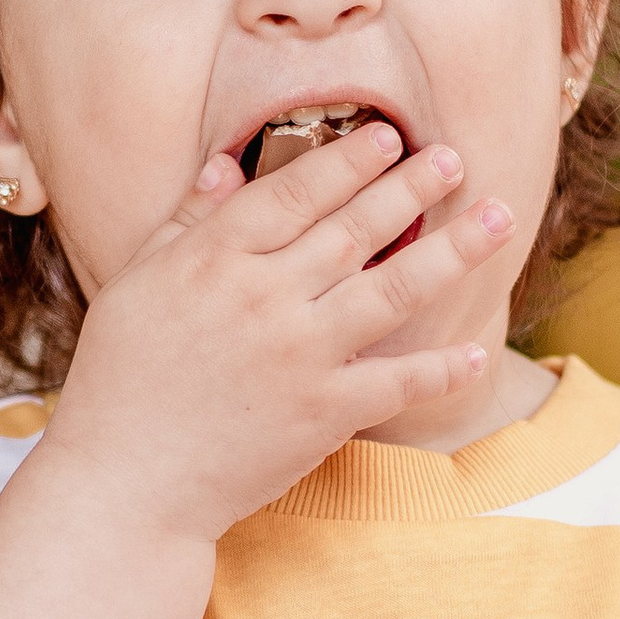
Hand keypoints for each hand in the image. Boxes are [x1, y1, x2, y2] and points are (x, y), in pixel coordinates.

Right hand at [40, 120, 514, 545]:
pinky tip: (478, 349)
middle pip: (353, 228)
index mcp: (213, 259)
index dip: (347, 161)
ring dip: (453, 251)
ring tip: (498, 218)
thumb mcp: (136, 284)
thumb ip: (188, 222)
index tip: (388, 136)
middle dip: (411, 187)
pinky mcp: (323, 413)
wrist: (127, 482)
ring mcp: (299, 355)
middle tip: (454, 158)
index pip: (294, 191)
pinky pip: (398, 382)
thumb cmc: (121, 380)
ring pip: (392, 289)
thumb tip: (228, 165)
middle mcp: (263, 297)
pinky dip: (442, 368)